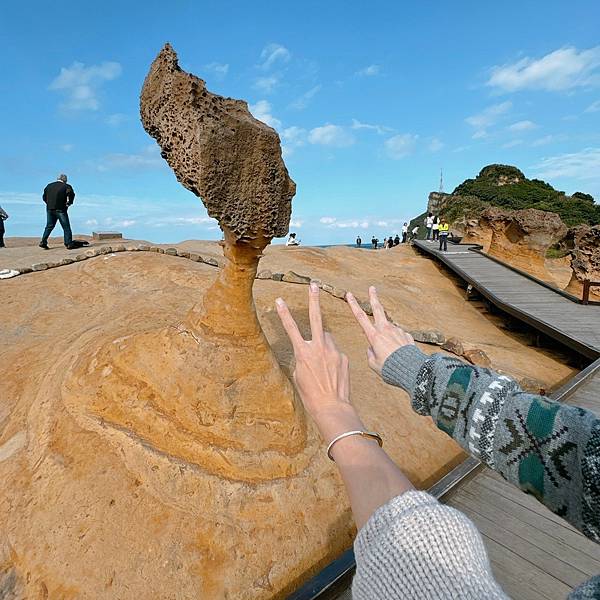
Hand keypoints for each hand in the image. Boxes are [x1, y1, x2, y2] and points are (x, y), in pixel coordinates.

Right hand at [276, 283, 362, 439]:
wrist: (331, 406)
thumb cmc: (310, 394)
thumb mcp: (299, 374)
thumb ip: (304, 357)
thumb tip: (311, 348)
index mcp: (303, 352)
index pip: (291, 329)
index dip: (284, 314)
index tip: (280, 300)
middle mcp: (318, 348)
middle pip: (316, 318)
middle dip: (314, 300)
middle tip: (314, 285)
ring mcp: (333, 351)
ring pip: (327, 337)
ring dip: (324, 342)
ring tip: (322, 362)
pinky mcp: (344, 356)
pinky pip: (336, 351)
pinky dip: (333, 356)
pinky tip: (332, 371)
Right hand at [346, 286, 413, 373]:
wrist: (411, 370)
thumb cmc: (390, 369)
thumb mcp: (373, 364)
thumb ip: (370, 354)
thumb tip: (372, 347)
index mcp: (374, 336)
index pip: (360, 317)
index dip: (353, 304)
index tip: (349, 294)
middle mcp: (385, 330)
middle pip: (377, 309)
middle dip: (374, 297)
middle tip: (372, 288)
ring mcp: (397, 331)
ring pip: (389, 329)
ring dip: (387, 337)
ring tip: (391, 353)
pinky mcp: (406, 335)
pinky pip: (398, 338)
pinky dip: (397, 344)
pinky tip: (400, 354)